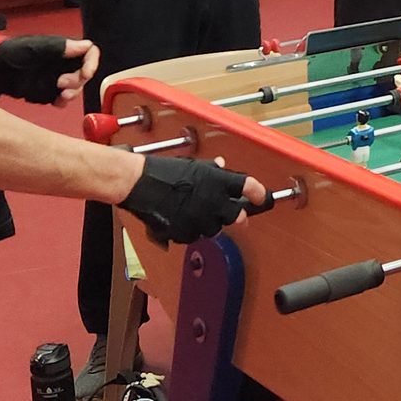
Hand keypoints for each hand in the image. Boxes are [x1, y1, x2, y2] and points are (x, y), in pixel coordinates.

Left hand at [0, 35, 93, 105]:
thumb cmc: (13, 53)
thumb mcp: (37, 48)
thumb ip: (60, 47)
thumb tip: (84, 45)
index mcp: (64, 50)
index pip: (89, 53)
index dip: (92, 63)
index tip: (85, 73)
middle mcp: (64, 63)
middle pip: (85, 73)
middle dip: (77, 81)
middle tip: (61, 84)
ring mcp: (57, 78)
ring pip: (77, 88)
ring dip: (73, 93)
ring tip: (60, 96)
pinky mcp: (50, 91)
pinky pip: (64, 99)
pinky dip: (63, 102)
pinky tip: (55, 102)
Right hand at [120, 155, 263, 243]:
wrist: (138, 183)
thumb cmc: (163, 171)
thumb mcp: (193, 165)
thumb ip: (212, 170)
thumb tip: (223, 166)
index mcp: (218, 181)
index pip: (248, 188)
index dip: (259, 194)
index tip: (262, 198)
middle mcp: (213, 202)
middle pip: (237, 216)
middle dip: (237, 215)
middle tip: (235, 215)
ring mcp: (199, 219)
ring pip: (216, 229)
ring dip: (212, 223)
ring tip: (198, 213)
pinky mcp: (185, 232)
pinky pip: (195, 235)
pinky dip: (193, 230)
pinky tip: (183, 219)